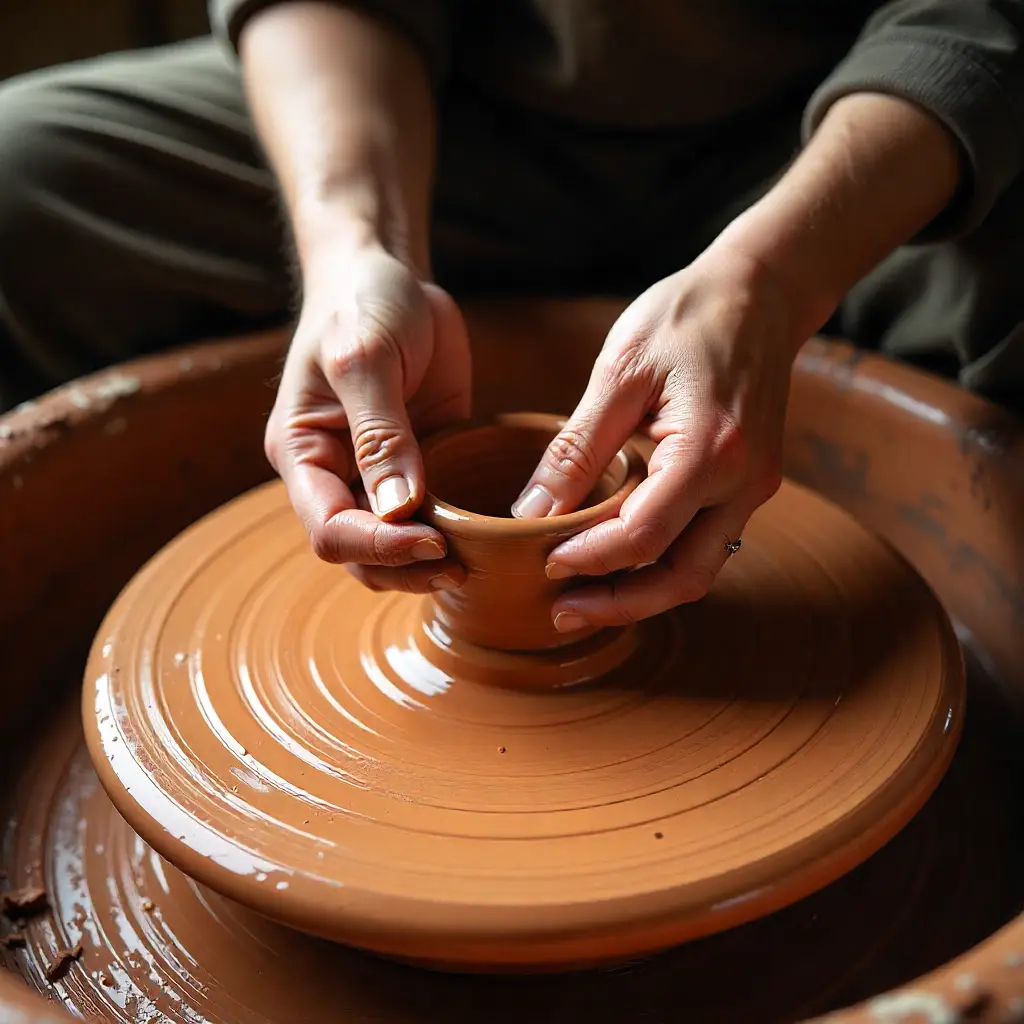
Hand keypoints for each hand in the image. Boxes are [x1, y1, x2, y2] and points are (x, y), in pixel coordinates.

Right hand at [265, 244, 471, 592]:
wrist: (390, 275)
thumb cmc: (362, 304)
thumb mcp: (366, 357)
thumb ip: (380, 433)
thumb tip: (397, 509)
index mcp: (305, 453)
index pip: (329, 529)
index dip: (376, 547)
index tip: (430, 541)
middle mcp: (335, 475)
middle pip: (360, 554)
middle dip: (406, 566)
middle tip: (461, 562)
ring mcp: (378, 475)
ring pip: (396, 549)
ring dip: (430, 563)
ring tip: (478, 561)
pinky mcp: (421, 466)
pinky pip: (434, 518)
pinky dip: (457, 536)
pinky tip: (490, 540)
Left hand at [513, 245, 801, 628]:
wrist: (760, 292)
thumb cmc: (685, 317)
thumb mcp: (620, 373)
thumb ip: (576, 449)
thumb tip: (530, 514)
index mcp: (711, 450)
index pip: (644, 536)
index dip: (590, 560)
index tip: (543, 563)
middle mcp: (745, 481)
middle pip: (683, 576)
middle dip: (620, 604)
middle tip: (561, 612)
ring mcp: (754, 487)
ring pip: (700, 570)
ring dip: (642, 594)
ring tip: (583, 599)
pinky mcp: (749, 483)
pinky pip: (707, 543)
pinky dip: (661, 564)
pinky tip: (618, 563)